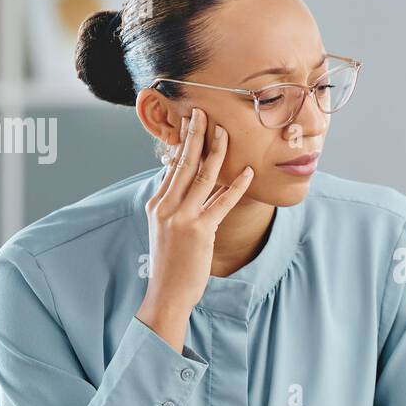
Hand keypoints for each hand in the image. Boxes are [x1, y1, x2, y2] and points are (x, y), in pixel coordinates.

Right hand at [136, 107, 253, 351]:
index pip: (172, 167)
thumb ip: (175, 206)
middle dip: (195, 135)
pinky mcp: (199, 231)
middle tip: (203, 112)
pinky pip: (221, 202)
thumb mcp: (166, 230)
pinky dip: (236, 186)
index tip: (191, 122)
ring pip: (201, 177)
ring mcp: (181, 218)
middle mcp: (166, 206)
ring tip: (225, 132)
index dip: (183, 142)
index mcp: (157, 204)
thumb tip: (187, 185)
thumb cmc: (171, 263)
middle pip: (183, 163)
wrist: (167, 293)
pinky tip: (248, 172)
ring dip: (216, 151)